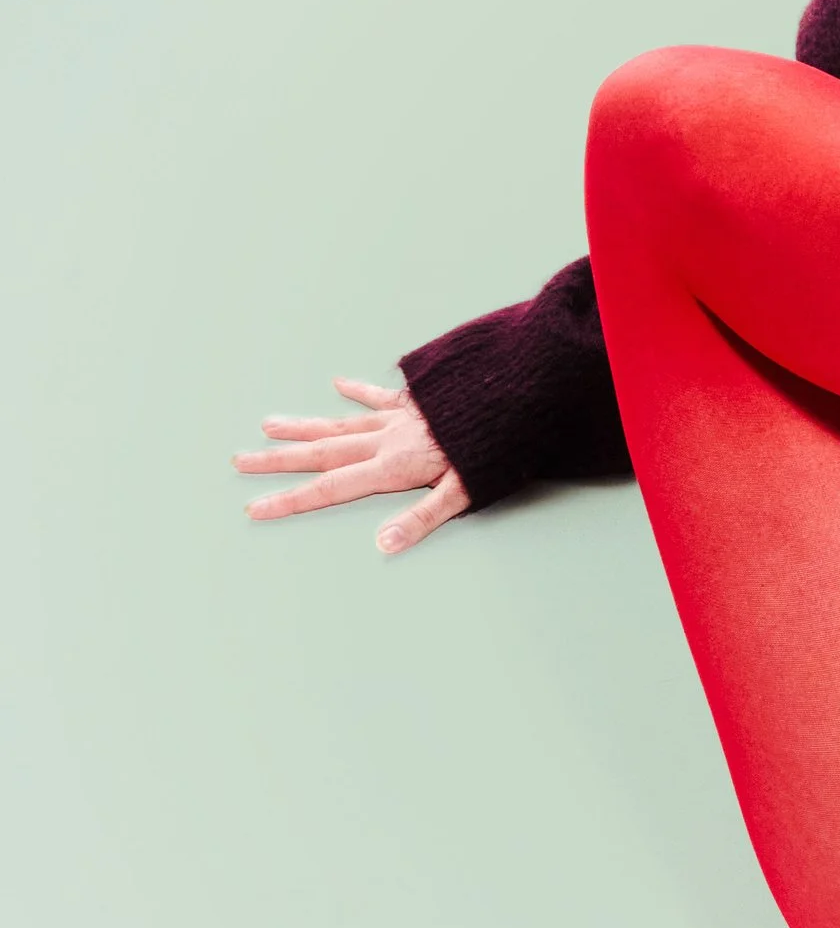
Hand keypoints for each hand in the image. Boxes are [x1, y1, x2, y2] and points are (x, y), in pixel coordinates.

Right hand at [233, 378, 471, 552]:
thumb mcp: (462, 494)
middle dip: (278, 460)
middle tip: (240, 461)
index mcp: (392, 466)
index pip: (331, 489)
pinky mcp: (416, 400)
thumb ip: (421, 519)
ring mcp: (398, 417)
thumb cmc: (492, 448)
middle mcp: (386, 440)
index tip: (255, 508)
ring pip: (340, 424)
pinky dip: (359, 391)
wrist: (511, 395)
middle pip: (321, 452)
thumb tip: (383, 545)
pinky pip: (380, 397)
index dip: (291, 501)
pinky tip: (339, 382)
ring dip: (302, 427)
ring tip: (268, 425)